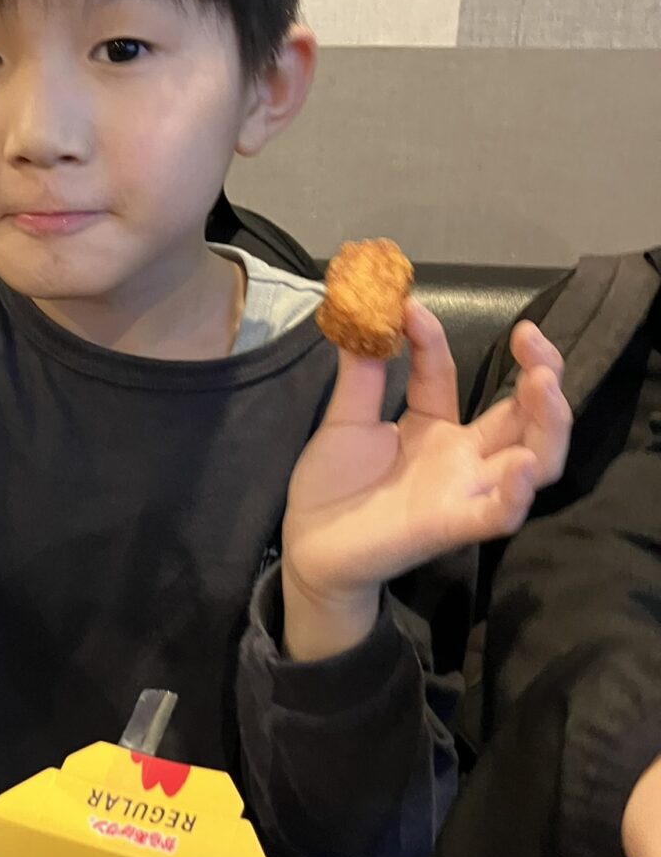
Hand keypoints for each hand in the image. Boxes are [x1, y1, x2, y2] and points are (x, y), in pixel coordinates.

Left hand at [281, 302, 570, 657]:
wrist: (307, 549)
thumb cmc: (332, 487)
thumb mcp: (346, 420)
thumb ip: (362, 374)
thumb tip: (368, 314)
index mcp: (436, 428)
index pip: (448, 373)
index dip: (434, 339)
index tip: (409, 307)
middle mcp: (462, 458)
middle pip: (525, 416)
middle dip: (542, 373)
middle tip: (533, 338)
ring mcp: (462, 492)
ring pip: (535, 461)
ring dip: (549, 423)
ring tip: (546, 385)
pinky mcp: (451, 527)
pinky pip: (499, 515)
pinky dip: (517, 494)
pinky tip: (524, 466)